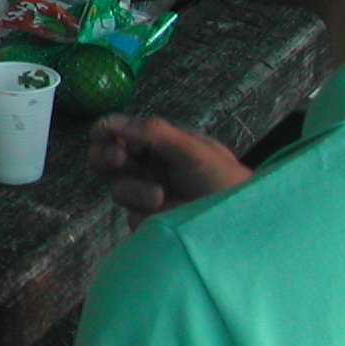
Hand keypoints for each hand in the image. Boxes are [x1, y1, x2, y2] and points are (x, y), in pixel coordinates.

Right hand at [87, 113, 250, 227]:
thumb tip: (111, 120)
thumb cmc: (223, 180)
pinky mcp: (148, 221)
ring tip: (159, 197)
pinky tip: (166, 214)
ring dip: (134, 190)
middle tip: (117, 159)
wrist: (240, 224)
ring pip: (117, 188)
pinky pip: (131, 215)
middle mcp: (148, 167)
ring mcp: (146, 195)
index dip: (107, 132)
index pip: (120, 132)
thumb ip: (153, 133)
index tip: (105, 135)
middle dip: (105, 157)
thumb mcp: (192, 149)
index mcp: (158, 143)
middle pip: (105, 159)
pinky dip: (144, 213)